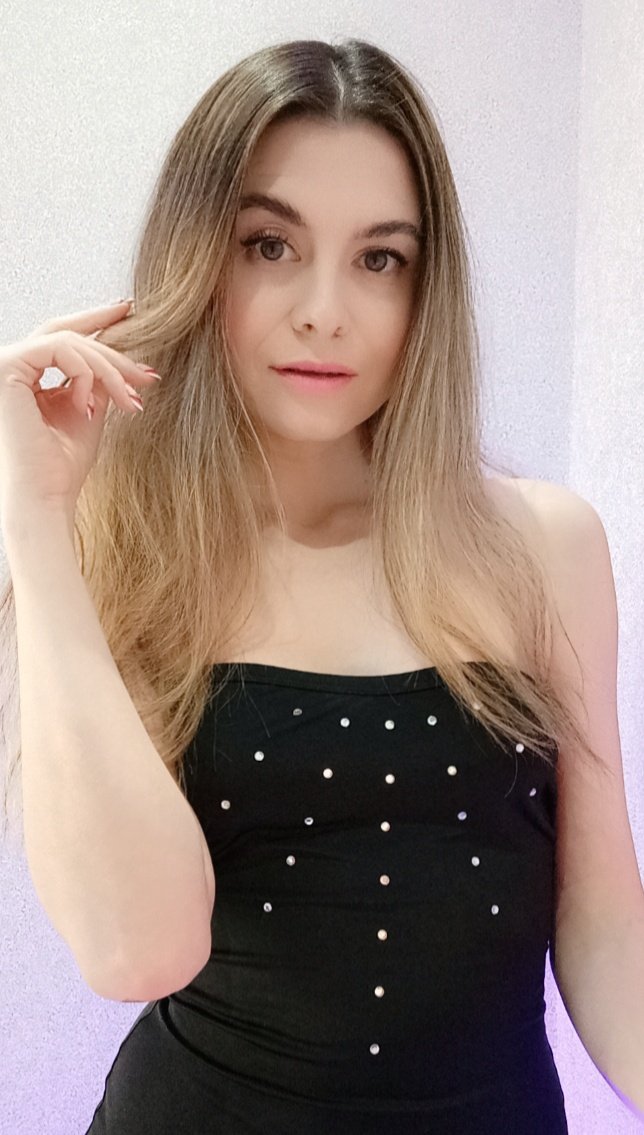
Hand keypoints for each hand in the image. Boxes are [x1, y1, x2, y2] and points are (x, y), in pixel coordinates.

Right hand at [0, 300, 159, 533]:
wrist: (46, 497)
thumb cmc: (63, 467)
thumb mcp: (90, 411)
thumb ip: (98, 380)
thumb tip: (122, 357)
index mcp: (26, 377)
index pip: (61, 338)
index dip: (96, 320)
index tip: (131, 312)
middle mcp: (11, 367)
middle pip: (67, 335)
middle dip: (112, 348)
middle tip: (147, 373)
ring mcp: (5, 365)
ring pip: (69, 342)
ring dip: (108, 369)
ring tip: (130, 401)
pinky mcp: (6, 367)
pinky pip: (60, 349)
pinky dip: (86, 374)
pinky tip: (92, 406)